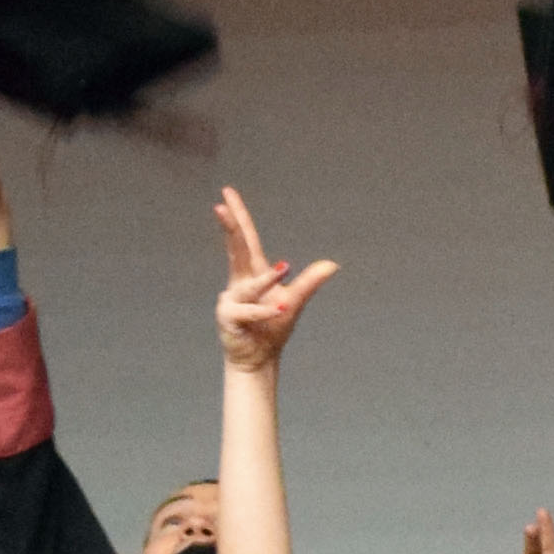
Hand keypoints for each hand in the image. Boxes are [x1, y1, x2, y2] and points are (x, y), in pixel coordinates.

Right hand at [213, 190, 335, 373]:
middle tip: (221, 205)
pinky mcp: (230, 318)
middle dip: (230, 227)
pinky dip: (266, 311)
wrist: (257, 360)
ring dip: (268, 278)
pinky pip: (251, 311)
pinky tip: (282, 309)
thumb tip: (332, 264)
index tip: (226, 192)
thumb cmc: (272, 329)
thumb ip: (310, 282)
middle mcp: (238, 282)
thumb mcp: (294, 301)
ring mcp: (231, 300)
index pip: (245, 240)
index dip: (237, 216)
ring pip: (251, 285)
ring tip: (286, 268)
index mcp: (252, 273)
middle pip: (236, 249)